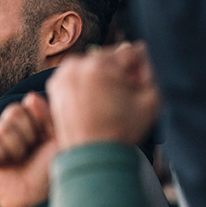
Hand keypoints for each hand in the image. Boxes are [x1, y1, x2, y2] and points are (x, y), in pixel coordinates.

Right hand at [0, 93, 57, 206]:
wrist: (37, 200)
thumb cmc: (52, 174)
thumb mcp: (59, 140)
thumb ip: (49, 114)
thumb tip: (31, 97)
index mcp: (35, 128)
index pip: (27, 105)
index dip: (36, 119)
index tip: (44, 137)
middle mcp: (16, 134)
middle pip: (12, 111)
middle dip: (25, 132)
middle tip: (31, 151)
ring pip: (0, 126)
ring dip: (13, 146)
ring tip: (18, 161)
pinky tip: (3, 164)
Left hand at [46, 42, 160, 148]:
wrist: (92, 156)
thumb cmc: (122, 131)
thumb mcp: (151, 100)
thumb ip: (150, 70)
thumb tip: (141, 50)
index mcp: (99, 65)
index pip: (130, 53)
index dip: (139, 71)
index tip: (137, 90)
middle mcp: (76, 65)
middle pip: (110, 57)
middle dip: (119, 73)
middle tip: (122, 99)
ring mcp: (62, 75)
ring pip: (94, 65)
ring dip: (103, 77)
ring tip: (108, 102)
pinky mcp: (54, 85)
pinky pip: (79, 75)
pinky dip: (87, 84)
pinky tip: (94, 104)